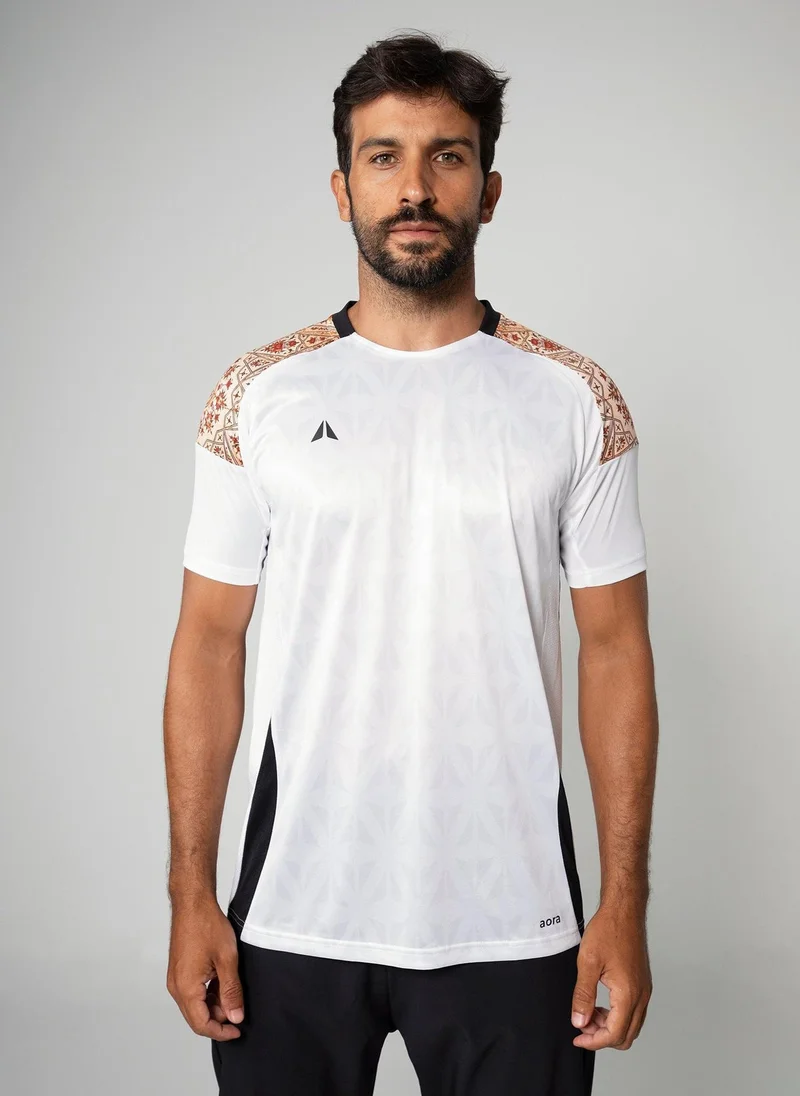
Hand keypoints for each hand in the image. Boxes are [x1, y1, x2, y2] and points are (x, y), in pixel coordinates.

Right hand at [166, 896, 244, 1040]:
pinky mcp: (179, 971)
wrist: (192, 904)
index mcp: (186, 988)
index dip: (221, 1032)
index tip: (238, 1030)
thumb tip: (235, 1016)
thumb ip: (231, 991)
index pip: (202, 1024)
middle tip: (238, 1009)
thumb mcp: (227, 960)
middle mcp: (176, 987)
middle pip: (197, 1017)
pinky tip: (222, 982)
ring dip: (214, 1005)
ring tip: (232, 992)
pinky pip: (192, 992)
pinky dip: (208, 994)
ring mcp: (176, 979)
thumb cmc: (207, 925)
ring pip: (195, 1005)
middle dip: (218, 1019)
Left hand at [570, 904, 651, 1050]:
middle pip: (626, 1036)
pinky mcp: (643, 983)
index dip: (594, 1041)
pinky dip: (617, 1016)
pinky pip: (634, 1012)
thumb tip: (579, 1021)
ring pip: (631, 1025)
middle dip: (602, 1037)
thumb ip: (583, 995)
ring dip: (610, 1026)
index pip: (614, 1034)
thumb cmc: (608, 930)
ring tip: (589, 1013)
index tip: (577, 1037)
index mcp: (628, 994)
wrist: (624, 911)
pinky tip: (601, 1004)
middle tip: (582, 1025)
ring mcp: (644, 990)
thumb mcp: (587, 963)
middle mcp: (641, 996)